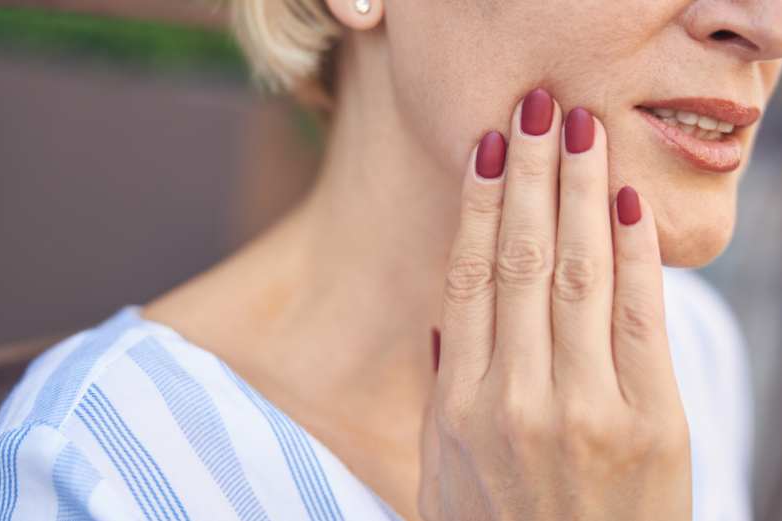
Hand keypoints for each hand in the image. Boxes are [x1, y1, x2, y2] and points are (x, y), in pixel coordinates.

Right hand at [418, 89, 691, 519]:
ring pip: (576, 273)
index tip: (488, 148)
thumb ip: (447, 386)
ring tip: (579, 132)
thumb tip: (450, 315)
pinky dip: (633, 252)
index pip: (468, 278)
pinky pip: (640, 316)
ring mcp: (587, 408)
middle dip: (530, 175)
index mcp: (461, 405)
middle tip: (535, 110)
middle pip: (520, 259)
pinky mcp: (652, 421)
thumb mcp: (444, 467)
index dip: (478, 204)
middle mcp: (517, 397)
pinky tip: (622, 201)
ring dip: (577, 192)